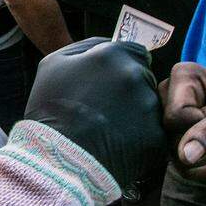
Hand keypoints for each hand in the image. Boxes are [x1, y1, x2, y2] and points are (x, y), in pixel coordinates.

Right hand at [24, 38, 164, 188]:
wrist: (56, 160)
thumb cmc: (49, 112)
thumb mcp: (53, 65)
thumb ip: (85, 48)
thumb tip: (108, 45)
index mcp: (111, 55)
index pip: (137, 52)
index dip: (125, 67)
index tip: (112, 83)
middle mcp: (135, 75)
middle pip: (145, 77)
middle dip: (130, 89)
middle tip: (108, 109)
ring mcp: (148, 106)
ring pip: (150, 104)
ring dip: (137, 112)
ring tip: (110, 129)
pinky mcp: (156, 137)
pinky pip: (152, 133)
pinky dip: (139, 138)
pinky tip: (118, 145)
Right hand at [158, 62, 205, 177]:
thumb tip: (185, 155)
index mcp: (184, 75)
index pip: (176, 114)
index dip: (201, 123)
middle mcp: (171, 96)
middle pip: (171, 134)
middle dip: (205, 142)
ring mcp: (172, 122)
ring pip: (176, 154)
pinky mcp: (177, 144)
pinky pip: (180, 166)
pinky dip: (204, 168)